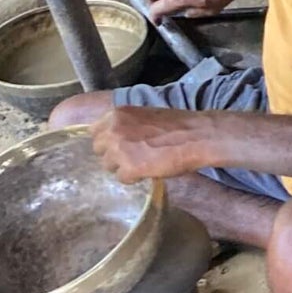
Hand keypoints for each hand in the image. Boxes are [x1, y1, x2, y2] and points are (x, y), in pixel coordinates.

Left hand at [91, 105, 211, 182]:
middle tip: (129, 157)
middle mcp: (113, 130)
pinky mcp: (130, 168)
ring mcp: (119, 150)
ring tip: (140, 165)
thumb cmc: (178, 125)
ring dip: (121, 167)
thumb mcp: (145, 115)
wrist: (197, 136)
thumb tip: (120, 137)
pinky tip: (146, 173)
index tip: (118, 144)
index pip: (94, 131)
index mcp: (116, 114)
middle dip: (111, 154)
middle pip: (98, 149)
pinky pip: (122, 178)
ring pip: (108, 165)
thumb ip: (128, 124)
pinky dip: (133, 178)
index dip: (107, 140)